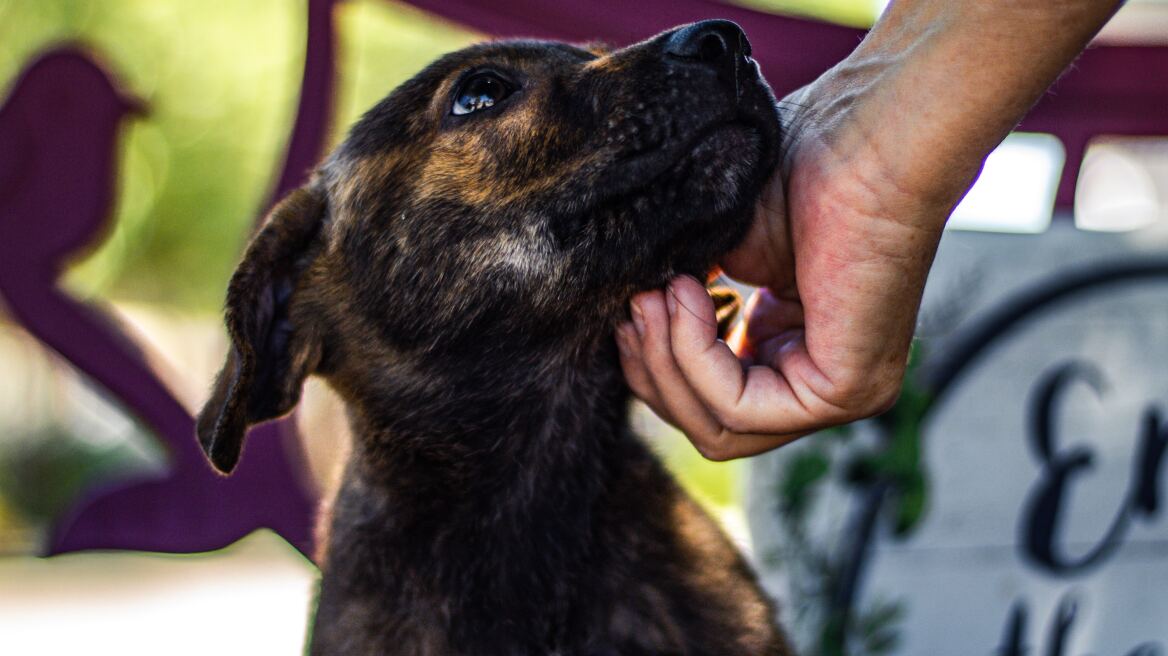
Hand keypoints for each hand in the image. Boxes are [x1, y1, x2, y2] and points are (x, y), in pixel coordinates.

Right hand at [616, 86, 946, 459]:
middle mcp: (820, 382)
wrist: (868, 139)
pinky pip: (739, 407)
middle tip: (633, 305)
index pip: (708, 402)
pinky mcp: (844, 391)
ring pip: (719, 431)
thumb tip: (624, 326)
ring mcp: (839, 395)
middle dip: (653, 371)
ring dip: (667, 364)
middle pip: (709, 428)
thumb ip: (678, 300)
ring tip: (655, 297)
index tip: (629, 303)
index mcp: (794, 350)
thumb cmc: (803, 170)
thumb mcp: (720, 251)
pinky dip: (694, 357)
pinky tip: (684, 297)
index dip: (655, 364)